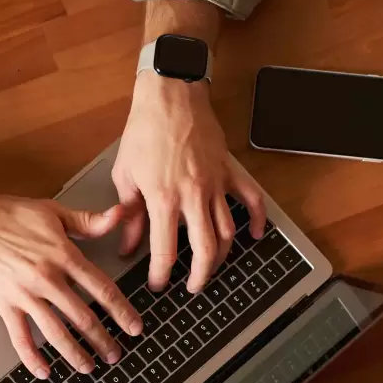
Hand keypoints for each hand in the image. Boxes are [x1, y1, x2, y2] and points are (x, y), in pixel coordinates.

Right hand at [0, 189, 142, 378]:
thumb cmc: (6, 214)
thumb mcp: (52, 211)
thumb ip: (87, 221)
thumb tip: (119, 215)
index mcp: (63, 255)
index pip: (101, 288)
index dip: (121, 310)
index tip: (134, 327)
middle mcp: (47, 278)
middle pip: (83, 316)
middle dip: (103, 339)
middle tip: (115, 354)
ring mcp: (24, 294)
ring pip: (56, 332)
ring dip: (75, 353)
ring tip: (89, 368)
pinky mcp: (3, 305)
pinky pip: (20, 337)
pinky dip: (32, 358)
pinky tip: (45, 372)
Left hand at [112, 71, 266, 293]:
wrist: (170, 95)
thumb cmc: (144, 130)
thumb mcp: (126, 175)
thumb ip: (129, 214)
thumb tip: (127, 245)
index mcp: (163, 198)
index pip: (165, 251)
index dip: (161, 274)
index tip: (158, 284)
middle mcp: (193, 196)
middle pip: (205, 250)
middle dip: (200, 276)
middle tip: (192, 287)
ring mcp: (216, 184)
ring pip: (228, 232)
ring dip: (222, 255)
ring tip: (212, 266)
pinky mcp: (229, 171)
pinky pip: (250, 199)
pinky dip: (256, 220)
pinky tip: (253, 235)